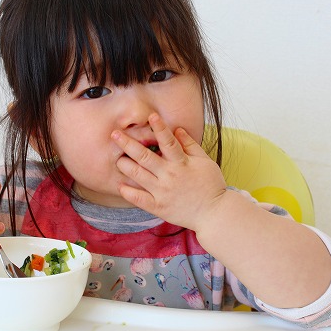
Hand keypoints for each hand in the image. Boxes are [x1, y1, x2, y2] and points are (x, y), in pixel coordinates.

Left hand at [111, 113, 226, 230]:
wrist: (215, 213)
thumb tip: (178, 129)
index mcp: (182, 163)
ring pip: (138, 175)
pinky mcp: (159, 207)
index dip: (159, 128)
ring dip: (125, 165)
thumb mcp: (205, 161)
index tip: (150, 116)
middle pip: (145, 157)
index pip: (168, 142)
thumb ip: (190, 145)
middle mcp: (169, 176)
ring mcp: (162, 192)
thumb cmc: (211, 185)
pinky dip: (128, 192)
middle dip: (128, 144)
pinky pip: (139, 199)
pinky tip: (120, 185)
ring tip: (117, 158)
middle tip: (114, 134)